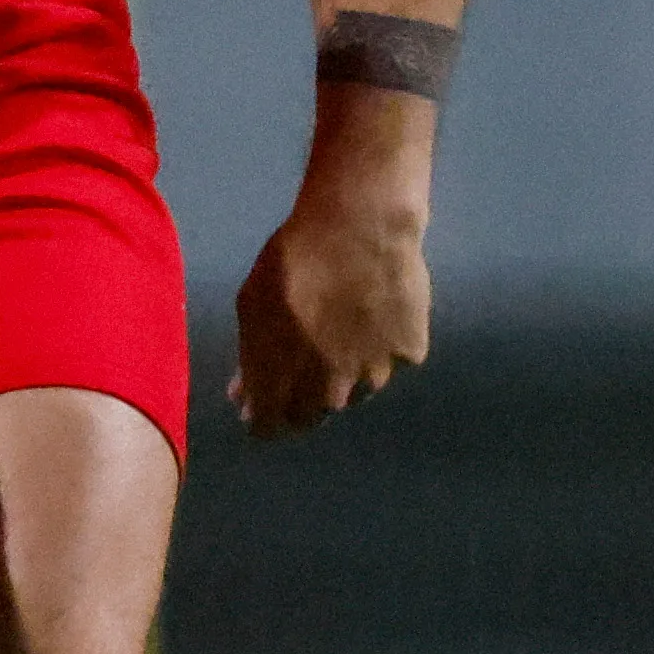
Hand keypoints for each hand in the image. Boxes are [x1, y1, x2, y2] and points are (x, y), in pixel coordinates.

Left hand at [230, 167, 430, 441]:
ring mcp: (375, 376)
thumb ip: (249, 360)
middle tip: (307, 353)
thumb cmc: (294, 259)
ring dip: (347, 371)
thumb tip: (243, 398)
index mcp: (283, 384)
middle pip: (314, 415)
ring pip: (357, 389)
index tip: (264, 397)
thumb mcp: (253, 306)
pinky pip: (392, 359)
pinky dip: (384, 344)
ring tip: (346, 324)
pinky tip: (379, 310)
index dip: (263, 414)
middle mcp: (330, 394)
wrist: (360, 226)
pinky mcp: (410, 354)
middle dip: (304, 394)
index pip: (268, 428)